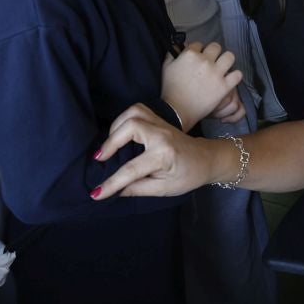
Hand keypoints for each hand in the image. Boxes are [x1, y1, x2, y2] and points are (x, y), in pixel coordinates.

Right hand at [90, 104, 226, 199]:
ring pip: (132, 113)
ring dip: (115, 127)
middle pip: (130, 127)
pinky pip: (136, 110)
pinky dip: (123, 119)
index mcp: (164, 155)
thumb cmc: (187, 176)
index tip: (96, 193)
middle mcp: (161, 134)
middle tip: (99, 159)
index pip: (131, 169)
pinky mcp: (158, 118)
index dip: (112, 183)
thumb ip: (137, 189)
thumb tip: (113, 191)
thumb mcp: (164, 189)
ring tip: (108, 146)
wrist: (206, 159)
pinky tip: (118, 133)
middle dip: (110, 142)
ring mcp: (160, 123)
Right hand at [162, 41, 243, 131]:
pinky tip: (230, 78)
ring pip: (230, 57)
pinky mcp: (224, 86)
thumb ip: (172, 53)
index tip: (198, 57)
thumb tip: (180, 46)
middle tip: (211, 61)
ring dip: (226, 60)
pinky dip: (235, 75)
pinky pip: (237, 75)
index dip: (199, 50)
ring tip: (223, 67)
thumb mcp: (166, 67)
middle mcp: (205, 61)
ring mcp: (216, 73)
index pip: (199, 44)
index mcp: (190, 55)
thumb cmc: (170, 89)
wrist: (177, 110)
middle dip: (213, 52)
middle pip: (216, 47)